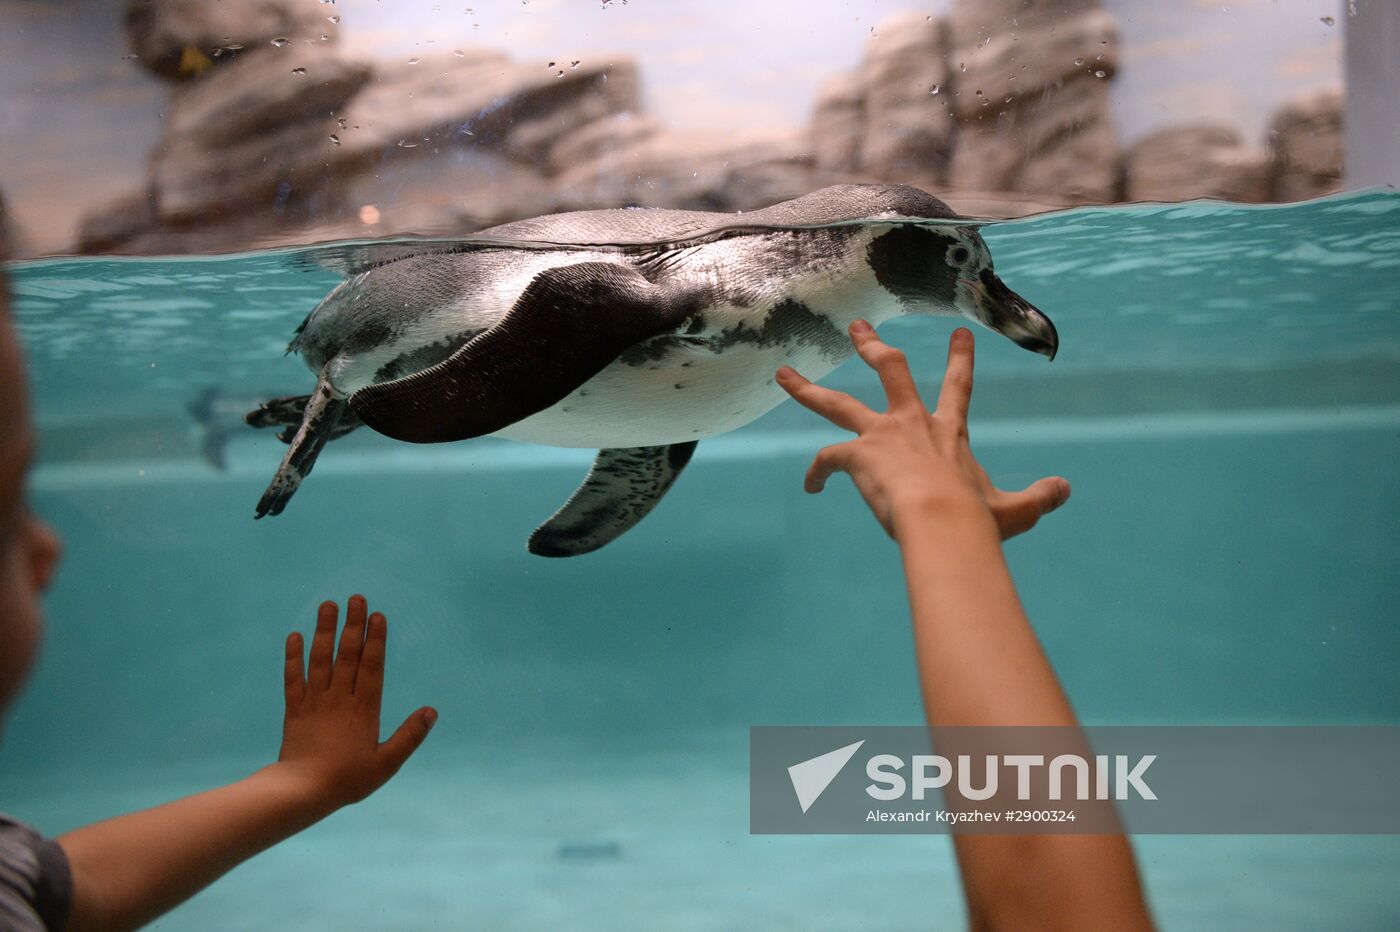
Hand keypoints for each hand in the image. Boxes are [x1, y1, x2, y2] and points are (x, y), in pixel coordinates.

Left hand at [277, 595, 435, 810]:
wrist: (303, 791)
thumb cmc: (348, 780)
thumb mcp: (387, 763)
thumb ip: (410, 736)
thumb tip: (432, 712)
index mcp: (364, 709)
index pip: (371, 666)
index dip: (375, 640)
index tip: (377, 615)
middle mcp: (339, 699)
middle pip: (347, 655)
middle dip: (352, 625)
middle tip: (355, 598)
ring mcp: (315, 702)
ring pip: (320, 660)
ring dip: (324, 632)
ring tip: (327, 605)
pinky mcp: (294, 711)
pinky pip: (293, 679)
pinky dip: (293, 658)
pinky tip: (294, 637)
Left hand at [775, 321, 1069, 539]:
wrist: (944, 523)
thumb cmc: (979, 521)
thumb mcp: (1017, 511)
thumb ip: (1040, 498)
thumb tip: (1066, 489)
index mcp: (948, 434)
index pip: (957, 388)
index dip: (960, 360)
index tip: (960, 334)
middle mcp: (912, 424)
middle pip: (890, 371)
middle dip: (871, 347)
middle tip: (857, 327)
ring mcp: (881, 436)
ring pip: (837, 402)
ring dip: (807, 388)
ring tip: (784, 375)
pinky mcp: (858, 455)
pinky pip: (826, 458)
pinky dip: (815, 472)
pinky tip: (811, 487)